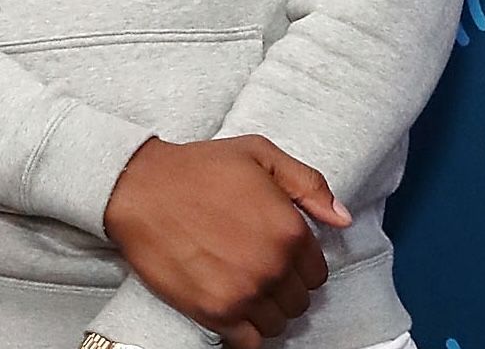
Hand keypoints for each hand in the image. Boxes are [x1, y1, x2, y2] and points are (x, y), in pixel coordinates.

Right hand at [102, 134, 352, 348]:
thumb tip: (342, 219)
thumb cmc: (200, 168)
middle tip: (260, 270)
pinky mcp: (214, 313)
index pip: (318, 272)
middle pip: (299, 301)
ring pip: (277, 324)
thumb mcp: (261, 155)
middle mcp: (273, 266)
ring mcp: (244, 293)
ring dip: (266, 311)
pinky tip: (234, 311)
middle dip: (285, 288)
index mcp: (289, 229)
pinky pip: (249, 344)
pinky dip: (246, 332)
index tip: (281, 256)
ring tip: (246, 289)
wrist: (142, 188)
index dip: (300, 264)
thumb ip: (308, 185)